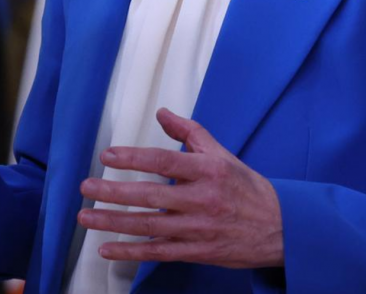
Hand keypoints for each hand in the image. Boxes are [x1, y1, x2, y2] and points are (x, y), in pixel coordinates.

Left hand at [77, 108, 283, 268]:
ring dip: (113, 222)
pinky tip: (106, 249)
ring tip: (86, 217)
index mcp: (208, 171)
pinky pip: (158, 253)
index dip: (133, 158)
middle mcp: (202, 200)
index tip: (107, 156)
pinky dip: (131, 252)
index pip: (164, 161)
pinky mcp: (197, 252)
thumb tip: (162, 113)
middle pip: (150, 196)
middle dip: (113, 192)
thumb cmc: (246, 188)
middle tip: (86, 188)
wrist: (280, 228)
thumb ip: (190, 132)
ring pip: (149, 226)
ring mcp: (198, 229)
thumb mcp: (222, 154)